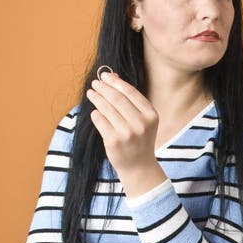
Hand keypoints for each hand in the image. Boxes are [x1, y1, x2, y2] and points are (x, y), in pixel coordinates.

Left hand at [86, 71, 165, 196]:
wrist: (139, 166)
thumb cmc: (139, 140)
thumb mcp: (143, 120)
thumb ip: (130, 100)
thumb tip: (113, 76)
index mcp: (151, 115)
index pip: (130, 92)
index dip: (116, 82)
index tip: (105, 76)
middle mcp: (141, 123)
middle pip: (117, 98)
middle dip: (104, 88)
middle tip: (95, 83)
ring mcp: (127, 133)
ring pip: (107, 108)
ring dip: (96, 98)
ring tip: (91, 93)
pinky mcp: (114, 141)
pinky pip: (100, 121)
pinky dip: (96, 114)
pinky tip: (94, 111)